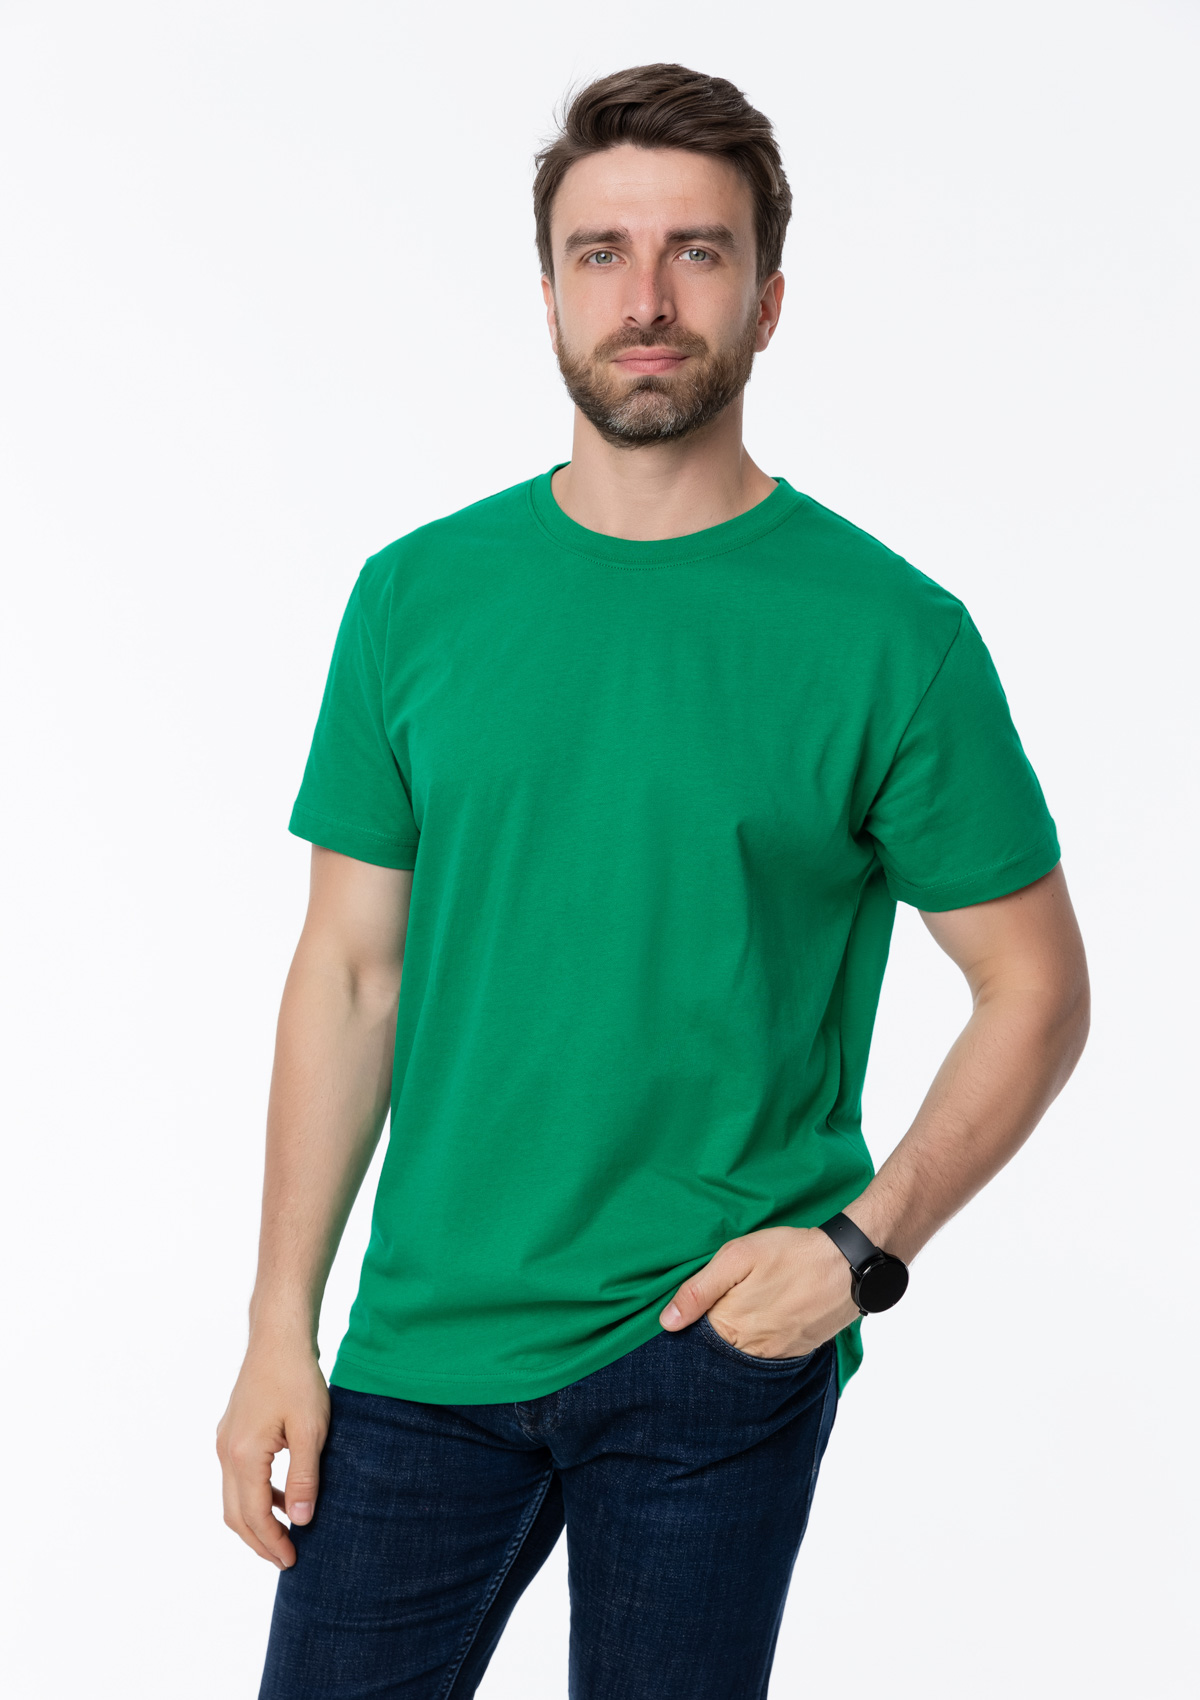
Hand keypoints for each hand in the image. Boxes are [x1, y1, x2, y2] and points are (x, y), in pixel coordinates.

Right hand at [216, 1341, 329, 1568]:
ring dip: (257, 1520)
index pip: (254, 1516)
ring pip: (234, 1498)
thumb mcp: (311, 1430)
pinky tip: (283, 1496)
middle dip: (260, 1541)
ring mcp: (224, 1441)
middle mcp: (226, 1452)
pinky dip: (256, 1495)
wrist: (278, 1337)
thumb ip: (304, 1477)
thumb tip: (301, 1521)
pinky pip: (238, 1477)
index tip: (293, 1561)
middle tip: (287, 1559)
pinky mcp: (231, 1432)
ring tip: (286, 1534)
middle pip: (236, 1514)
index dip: (272, 1542)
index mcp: (243, 1456)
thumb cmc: (298, 1379)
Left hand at [658, 1225, 860, 1357]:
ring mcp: (776, 1354)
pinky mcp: (797, 1352)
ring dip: (736, 1339)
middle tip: (720, 1305)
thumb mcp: (738, 1257)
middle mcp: (751, 1349)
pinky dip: (759, 1341)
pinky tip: (764, 1318)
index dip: (687, 1325)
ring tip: (745, 1309)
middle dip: (710, 1334)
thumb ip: (699, 1289)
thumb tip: (667, 1323)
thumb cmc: (790, 1254)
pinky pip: (767, 1356)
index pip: (693, 1339)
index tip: (686, 1313)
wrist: (847, 1264)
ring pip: (742, 1355)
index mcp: (730, 1325)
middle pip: (717, 1351)